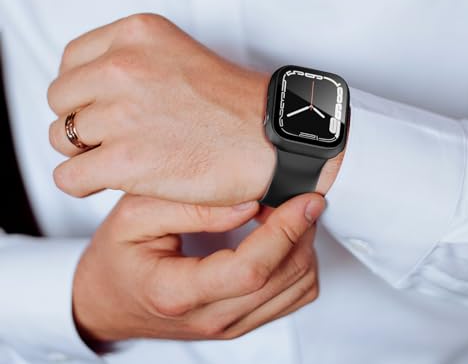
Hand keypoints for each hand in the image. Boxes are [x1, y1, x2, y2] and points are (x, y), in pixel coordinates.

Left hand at [48, 13, 341, 203]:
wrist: (274, 139)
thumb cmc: (238, 105)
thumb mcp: (180, 55)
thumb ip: (132, 64)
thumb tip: (88, 96)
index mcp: (137, 33)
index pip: (72, 61)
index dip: (84, 92)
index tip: (103, 108)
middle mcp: (124, 66)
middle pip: (61, 100)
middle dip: (84, 121)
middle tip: (114, 136)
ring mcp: (123, 112)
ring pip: (60, 138)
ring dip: (86, 153)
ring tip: (120, 158)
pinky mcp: (127, 161)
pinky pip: (68, 176)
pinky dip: (84, 183)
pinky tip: (112, 180)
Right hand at [73, 193, 324, 341]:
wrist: (108, 299)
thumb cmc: (118, 255)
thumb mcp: (136, 215)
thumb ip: (192, 208)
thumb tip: (249, 205)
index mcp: (178, 291)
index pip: (250, 270)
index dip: (285, 232)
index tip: (304, 200)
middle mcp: (210, 317)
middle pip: (283, 279)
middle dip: (302, 232)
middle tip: (301, 195)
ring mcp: (229, 326)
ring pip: (296, 290)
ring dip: (303, 247)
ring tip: (290, 213)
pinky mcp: (241, 322)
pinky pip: (292, 297)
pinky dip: (298, 263)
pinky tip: (283, 237)